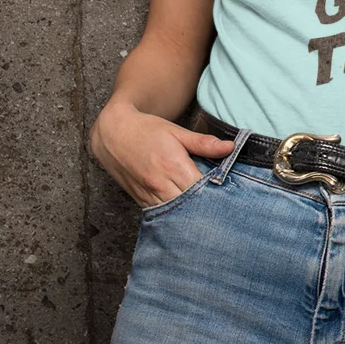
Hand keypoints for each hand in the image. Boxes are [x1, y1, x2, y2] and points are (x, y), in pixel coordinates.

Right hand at [88, 98, 234, 210]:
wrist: (112, 133)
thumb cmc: (147, 130)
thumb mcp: (176, 131)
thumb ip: (204, 143)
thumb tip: (231, 147)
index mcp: (173, 165)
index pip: (203, 189)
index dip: (218, 192)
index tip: (229, 193)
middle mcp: (160, 184)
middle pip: (191, 205)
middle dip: (206, 206)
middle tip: (221, 205)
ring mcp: (149, 195)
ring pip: (176, 214)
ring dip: (190, 213)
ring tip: (205, 211)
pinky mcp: (140, 201)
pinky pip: (161, 213)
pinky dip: (174, 214)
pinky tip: (185, 211)